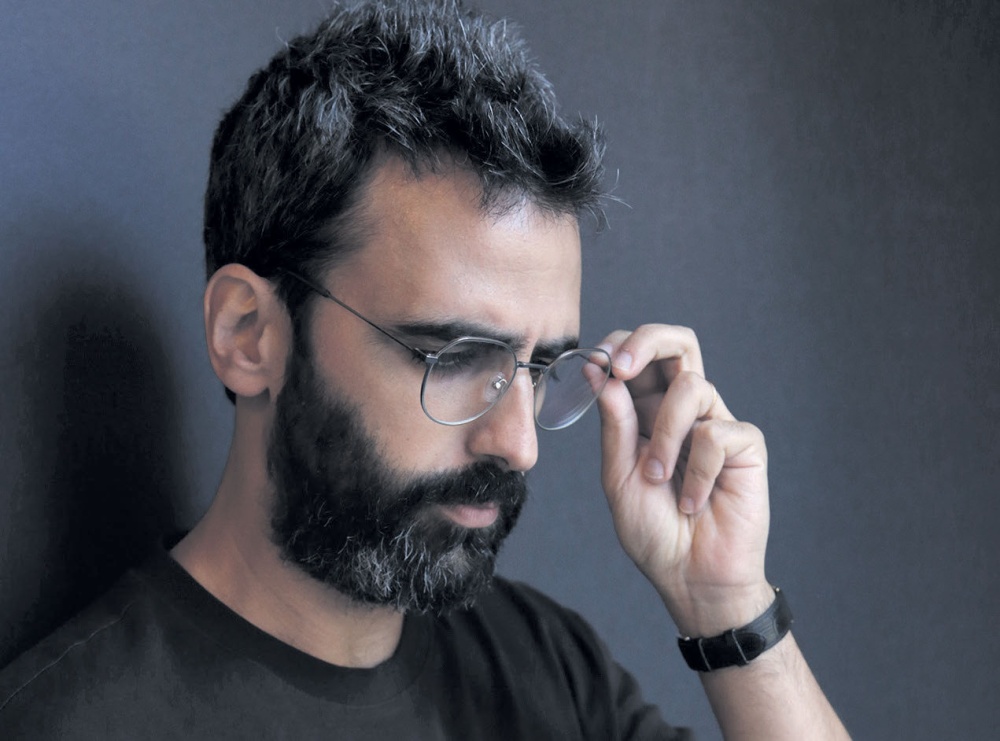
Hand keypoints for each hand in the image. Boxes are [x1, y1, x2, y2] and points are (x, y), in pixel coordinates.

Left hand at [595, 325, 772, 634]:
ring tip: (657, 477)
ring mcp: (716, 424)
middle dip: (648, 341)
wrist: (690, 577)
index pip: (639, 356)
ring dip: (665, 435)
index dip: (618, 346)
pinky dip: (696, 471)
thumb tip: (601, 371)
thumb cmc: (653, 531)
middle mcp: (683, 411)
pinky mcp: (746, 446)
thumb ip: (614, 425)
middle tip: (621, 366)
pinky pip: (716, 433)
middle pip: (679, 343)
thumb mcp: (618, 476)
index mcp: (647, 412)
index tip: (594, 363)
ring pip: (692, 385)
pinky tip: (692, 502)